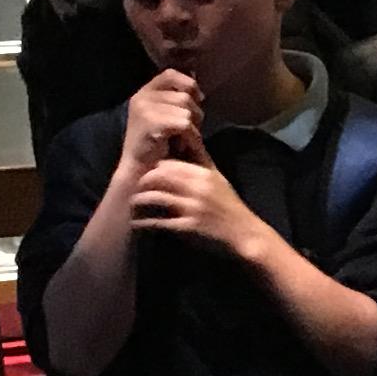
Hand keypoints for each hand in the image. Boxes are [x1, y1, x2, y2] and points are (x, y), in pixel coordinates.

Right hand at [120, 68, 204, 173]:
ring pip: (187, 110)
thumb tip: (199, 88)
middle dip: (194, 114)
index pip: (171, 74)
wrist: (140, 173)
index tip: (195, 102)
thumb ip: (178, 99)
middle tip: (185, 133)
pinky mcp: (151, 123)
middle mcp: (142, 97)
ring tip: (180, 142)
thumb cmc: (159, 147)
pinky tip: (181, 148)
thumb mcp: (168, 116)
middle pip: (185, 95)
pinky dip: (190, 138)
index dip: (188, 85)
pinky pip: (185, 124)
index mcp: (145, 92)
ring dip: (192, 129)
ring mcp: (144, 109)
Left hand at [125, 158, 278, 266]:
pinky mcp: (188, 227)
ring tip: (131, 204)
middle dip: (142, 182)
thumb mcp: (218, 179)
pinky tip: (137, 223)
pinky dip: (145, 223)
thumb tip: (186, 142)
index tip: (145, 175)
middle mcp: (197, 189)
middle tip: (133, 188)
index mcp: (203, 175)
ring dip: (140, 201)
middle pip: (159, 177)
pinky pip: (160, 222)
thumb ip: (201, 161)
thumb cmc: (229, 205)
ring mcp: (192, 208)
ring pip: (156, 197)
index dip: (153, 168)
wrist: (244, 233)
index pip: (169, 164)